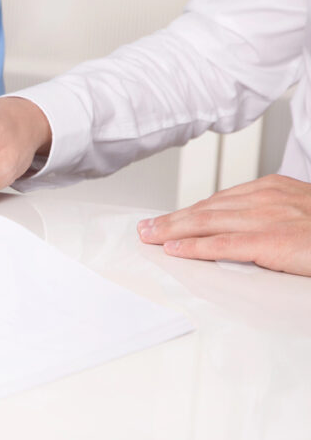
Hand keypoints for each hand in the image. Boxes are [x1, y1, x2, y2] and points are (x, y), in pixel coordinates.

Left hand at [138, 174, 310, 276]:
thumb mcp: (298, 212)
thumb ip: (267, 215)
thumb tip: (234, 229)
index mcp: (273, 188)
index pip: (219, 200)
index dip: (187, 211)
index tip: (165, 220)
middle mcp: (267, 198)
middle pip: (206, 209)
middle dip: (171, 220)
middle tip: (144, 229)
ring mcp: (269, 218)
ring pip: (207, 223)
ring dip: (172, 231)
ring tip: (148, 238)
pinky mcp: (273, 241)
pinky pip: (224, 244)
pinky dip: (195, 247)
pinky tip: (175, 251)